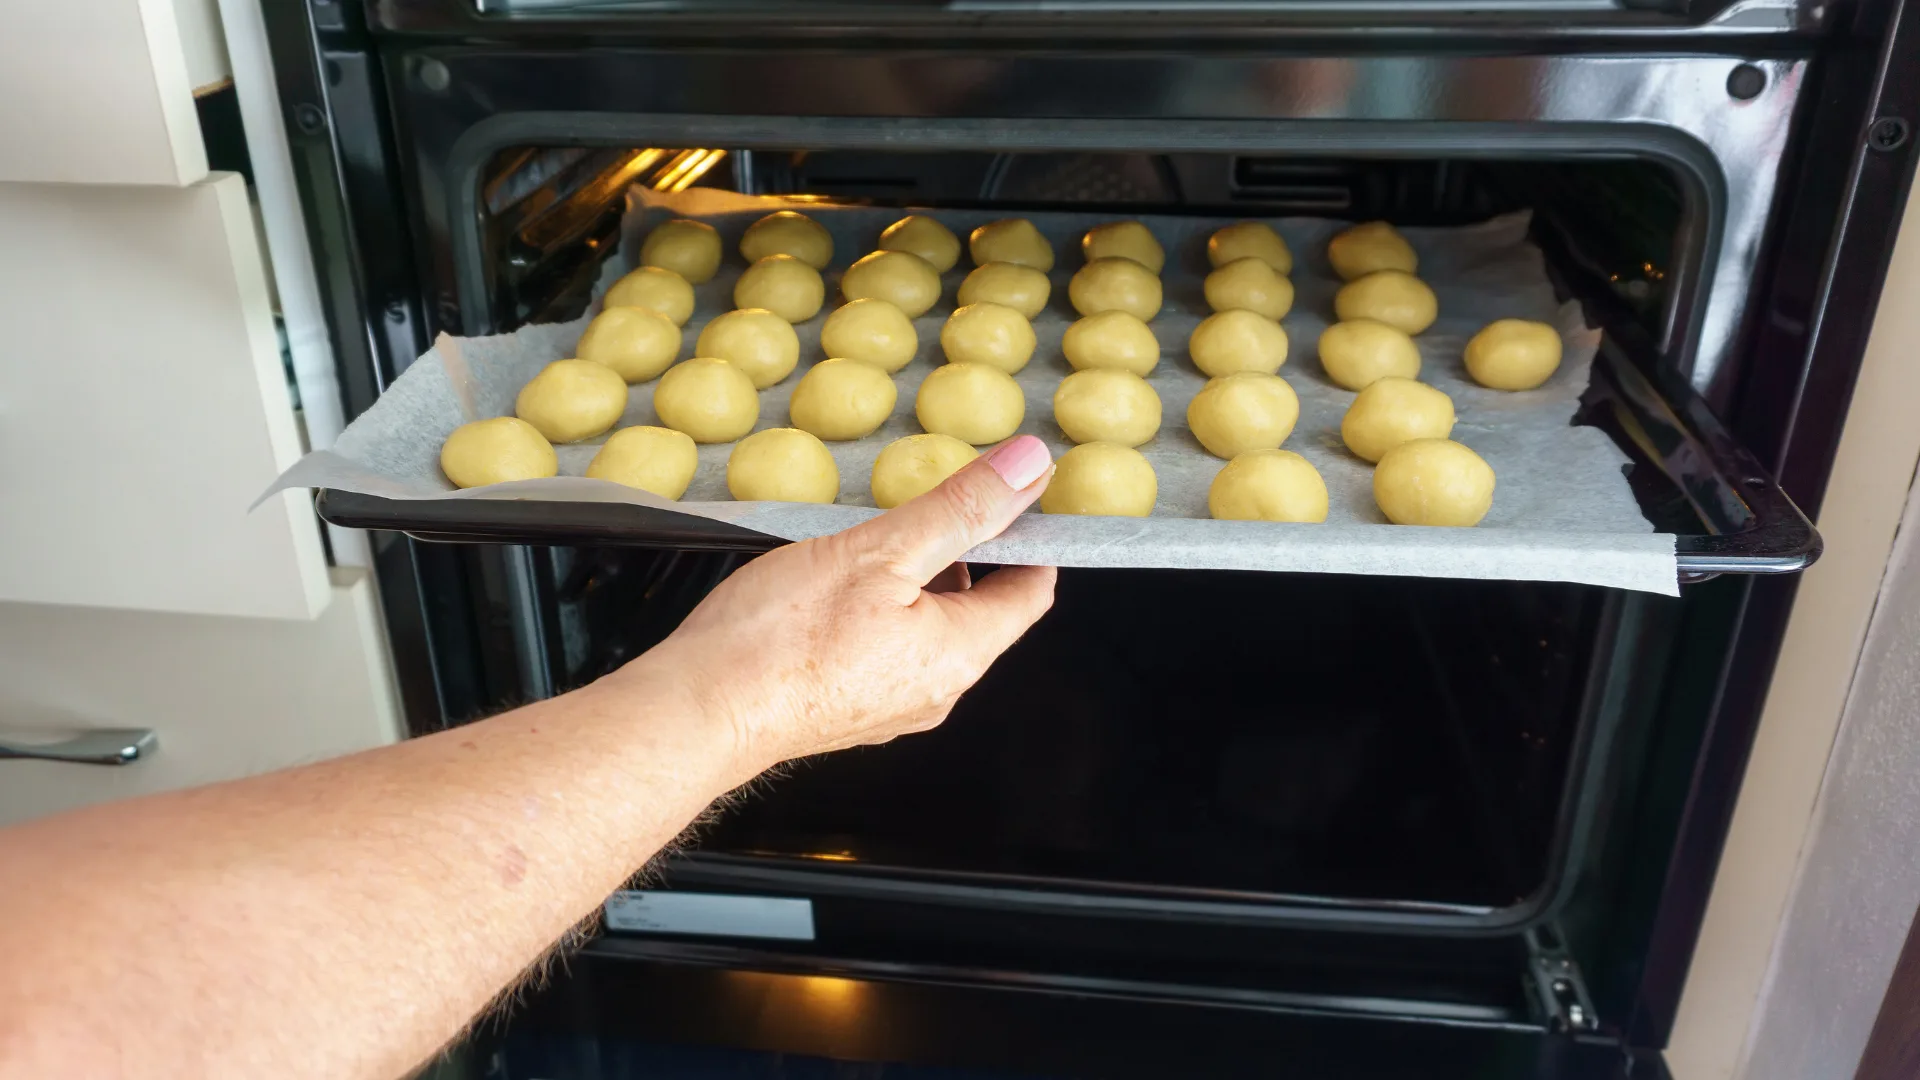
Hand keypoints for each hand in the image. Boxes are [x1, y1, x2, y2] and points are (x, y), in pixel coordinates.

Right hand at [630, 435, 1057, 776]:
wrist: (698, 712)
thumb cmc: (779, 638)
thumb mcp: (879, 550)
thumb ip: (959, 508)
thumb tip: (1028, 469)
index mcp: (961, 652)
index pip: (1031, 591)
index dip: (1030, 539)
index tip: (1011, 497)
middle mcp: (938, 690)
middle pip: (982, 611)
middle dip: (966, 555)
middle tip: (929, 504)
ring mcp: (893, 708)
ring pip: (931, 630)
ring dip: (917, 582)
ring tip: (872, 542)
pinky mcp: (850, 711)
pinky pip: (888, 652)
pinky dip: (881, 612)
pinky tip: (836, 588)